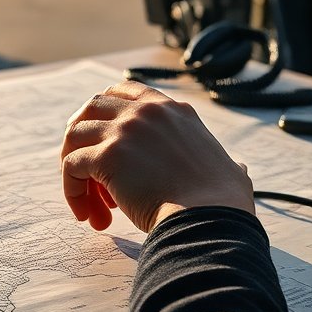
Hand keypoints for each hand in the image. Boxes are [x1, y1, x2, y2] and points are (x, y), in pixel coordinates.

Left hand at [61, 81, 254, 232]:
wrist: (210, 219)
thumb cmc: (223, 204)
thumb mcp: (230, 170)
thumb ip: (229, 165)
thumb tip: (239, 169)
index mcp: (173, 111)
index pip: (126, 92)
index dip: (107, 115)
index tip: (102, 142)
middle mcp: (146, 113)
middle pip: (91, 108)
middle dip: (82, 139)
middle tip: (85, 174)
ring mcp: (124, 130)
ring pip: (75, 137)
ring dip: (76, 172)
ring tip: (91, 207)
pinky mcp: (107, 156)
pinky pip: (72, 165)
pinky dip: (72, 190)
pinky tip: (88, 215)